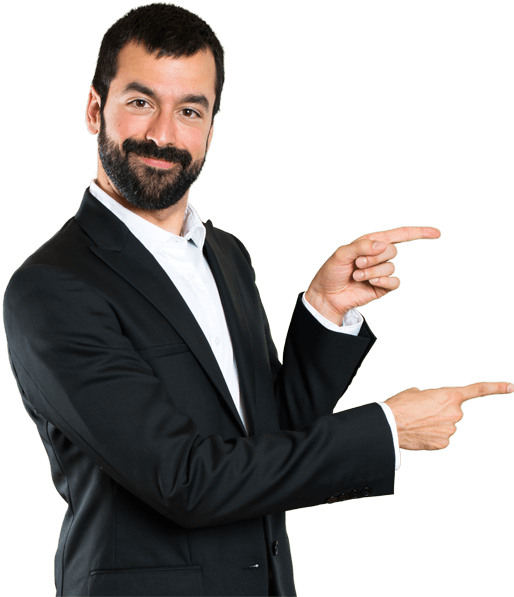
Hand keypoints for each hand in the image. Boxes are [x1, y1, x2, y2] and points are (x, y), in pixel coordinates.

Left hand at [305, 226, 441, 324]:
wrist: (327, 295)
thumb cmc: (331, 271)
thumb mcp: (341, 254)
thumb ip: (361, 246)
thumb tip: (382, 245)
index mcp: (371, 242)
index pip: (399, 234)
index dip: (419, 232)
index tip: (437, 233)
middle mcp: (379, 255)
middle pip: (392, 251)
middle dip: (373, 257)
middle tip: (356, 264)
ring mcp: (382, 271)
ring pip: (391, 267)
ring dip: (372, 271)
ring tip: (357, 275)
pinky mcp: (383, 286)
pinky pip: (394, 282)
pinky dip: (383, 281)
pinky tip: (371, 282)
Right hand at [384, 382, 513, 449]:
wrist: (390, 426)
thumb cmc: (401, 405)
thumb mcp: (416, 392)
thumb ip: (432, 396)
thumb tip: (432, 405)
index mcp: (449, 395)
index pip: (478, 389)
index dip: (496, 387)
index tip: (511, 387)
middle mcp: (455, 413)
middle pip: (454, 411)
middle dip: (442, 411)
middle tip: (423, 411)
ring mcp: (451, 430)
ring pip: (447, 426)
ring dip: (436, 424)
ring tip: (418, 421)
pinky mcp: (444, 444)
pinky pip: (442, 437)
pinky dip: (432, 436)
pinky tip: (421, 433)